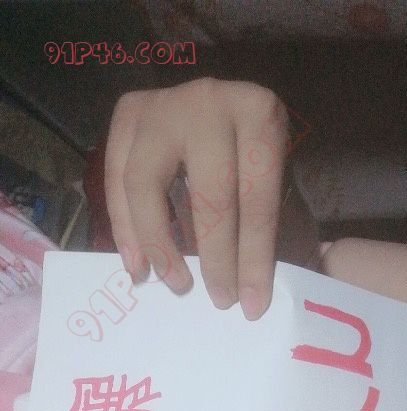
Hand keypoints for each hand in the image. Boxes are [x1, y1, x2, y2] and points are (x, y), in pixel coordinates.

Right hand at [105, 78, 289, 318]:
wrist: (228, 112)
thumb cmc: (260, 161)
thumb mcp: (285, 187)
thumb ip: (281, 233)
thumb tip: (261, 295)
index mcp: (259, 115)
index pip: (257, 200)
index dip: (255, 260)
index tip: (252, 307)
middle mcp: (209, 101)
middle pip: (207, 193)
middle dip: (215, 259)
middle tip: (220, 300)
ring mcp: (163, 104)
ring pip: (146, 184)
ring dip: (159, 244)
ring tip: (175, 284)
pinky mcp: (129, 115)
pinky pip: (116, 178)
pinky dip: (125, 227)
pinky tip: (137, 264)